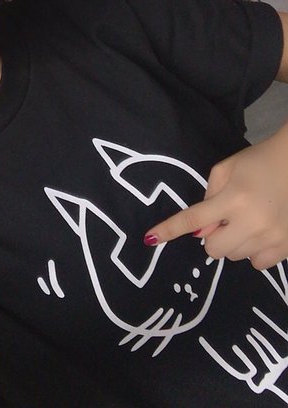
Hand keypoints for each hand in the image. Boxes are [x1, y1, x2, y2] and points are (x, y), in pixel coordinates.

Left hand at [143, 126, 287, 269]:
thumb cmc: (257, 162)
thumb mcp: (225, 169)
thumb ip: (209, 196)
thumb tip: (201, 230)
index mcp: (233, 198)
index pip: (194, 219)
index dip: (170, 230)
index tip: (150, 238)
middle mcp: (251, 221)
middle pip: (213, 249)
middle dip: (212, 236)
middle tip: (224, 218)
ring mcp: (272, 237)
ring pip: (235, 257)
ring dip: (233, 242)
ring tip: (245, 221)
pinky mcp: (287, 246)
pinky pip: (258, 263)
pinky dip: (253, 252)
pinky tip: (259, 232)